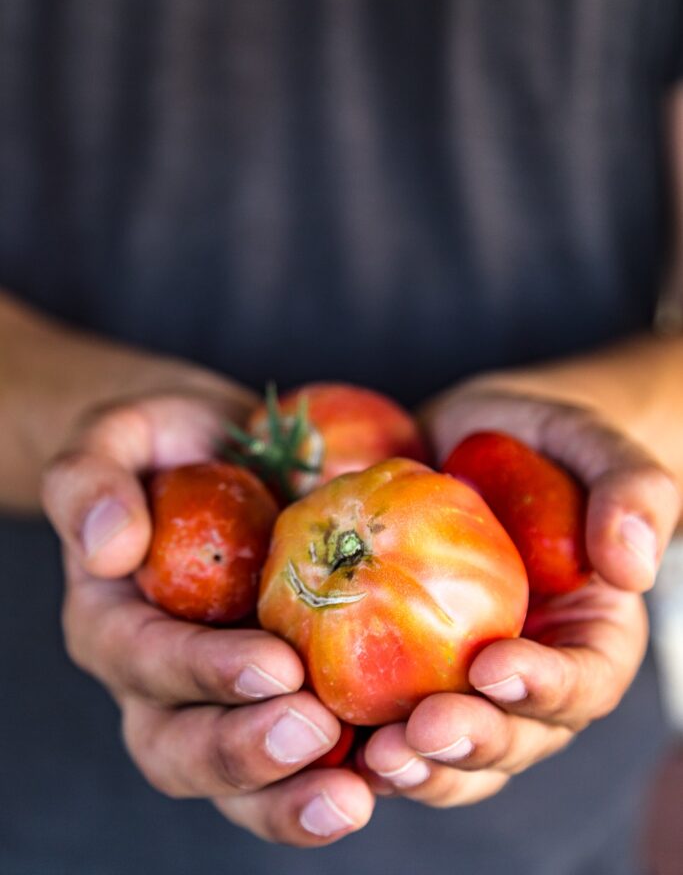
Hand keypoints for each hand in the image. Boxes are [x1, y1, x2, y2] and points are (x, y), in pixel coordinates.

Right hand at [42, 388, 373, 844]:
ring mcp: (228, 697)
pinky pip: (310, 755)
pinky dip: (350, 772)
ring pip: (241, 781)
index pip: (146, 661)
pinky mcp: (290, 694)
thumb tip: (106, 548)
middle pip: (183, 749)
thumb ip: (90, 481)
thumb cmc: (168, 442)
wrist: (222, 451)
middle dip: (245, 755)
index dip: (204, 672)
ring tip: (354, 794)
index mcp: (116, 624)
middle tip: (314, 734)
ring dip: (291, 797)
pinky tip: (402, 768)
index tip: (275, 665)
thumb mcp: (120, 436)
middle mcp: (165, 682)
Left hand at [358, 385, 679, 805]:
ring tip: (376, 755)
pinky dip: (358, 733)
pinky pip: (384, 714)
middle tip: (423, 731)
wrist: (469, 439)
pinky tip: (322, 725)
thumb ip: (630, 490)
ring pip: (451, 751)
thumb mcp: (590, 444)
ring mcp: (463, 680)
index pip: (584, 682)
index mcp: (590, 637)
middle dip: (472, 744)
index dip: (546, 688)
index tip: (495, 666)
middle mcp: (530, 676)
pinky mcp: (402, 668)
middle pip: (515, 737)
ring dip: (418, 766)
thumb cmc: (542, 440)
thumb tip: (632, 566)